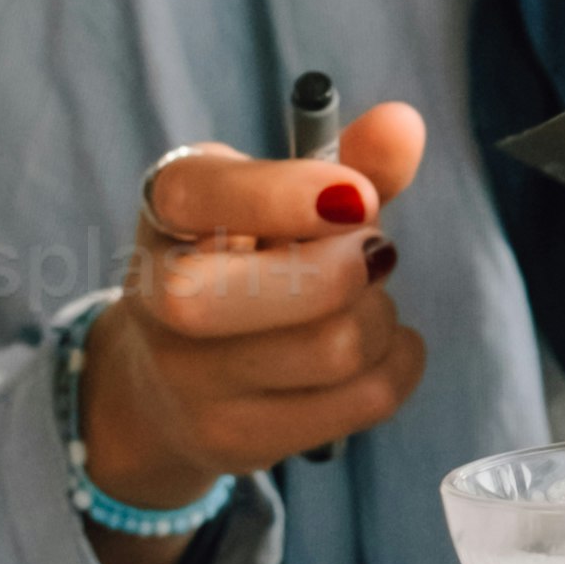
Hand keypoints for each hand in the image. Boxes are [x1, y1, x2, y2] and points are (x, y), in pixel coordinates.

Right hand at [82, 98, 428, 563]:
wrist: (166, 382)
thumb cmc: (241, 264)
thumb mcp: (276, 203)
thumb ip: (344, 161)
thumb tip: (404, 123)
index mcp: (166, 211)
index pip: (202, 195)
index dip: (285, 194)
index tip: (358, 195)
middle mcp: (160, 298)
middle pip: (276, 289)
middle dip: (352, 267)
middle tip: (369, 250)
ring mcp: (191, 381)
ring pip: (334, 347)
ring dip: (382, 315)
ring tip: (368, 300)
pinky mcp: (234, 440)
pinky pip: (360, 401)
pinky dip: (398, 364)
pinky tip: (383, 347)